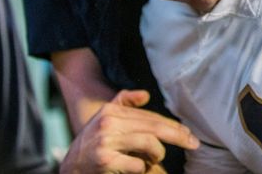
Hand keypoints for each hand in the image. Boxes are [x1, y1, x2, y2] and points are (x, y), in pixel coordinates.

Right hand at [59, 89, 198, 173]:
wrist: (68, 170)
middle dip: (178, 136)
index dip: (172, 125)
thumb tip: (145, 95)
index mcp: (111, 111)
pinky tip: (140, 168)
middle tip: (193, 143)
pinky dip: (143, 168)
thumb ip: (123, 103)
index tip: (188, 133)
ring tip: (154, 159)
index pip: (150, 117)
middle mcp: (108, 123)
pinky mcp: (105, 161)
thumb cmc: (91, 144)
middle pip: (154, 127)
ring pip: (149, 143)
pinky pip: (137, 164)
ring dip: (158, 154)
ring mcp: (106, 142)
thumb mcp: (103, 118)